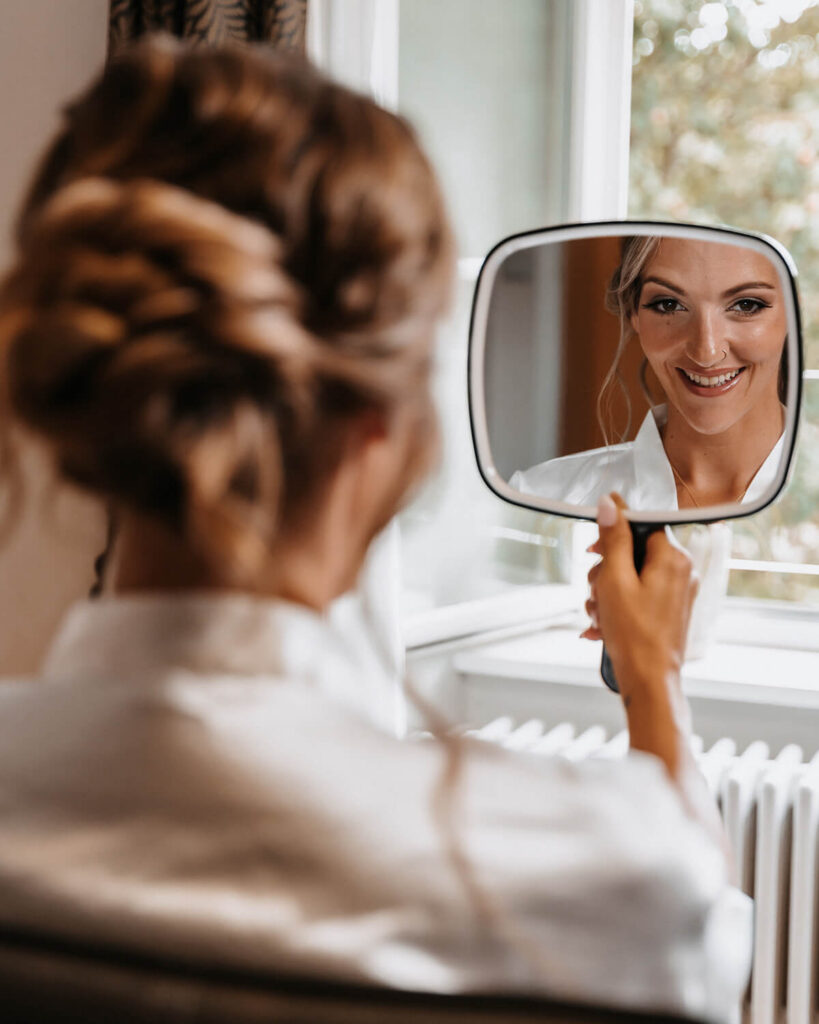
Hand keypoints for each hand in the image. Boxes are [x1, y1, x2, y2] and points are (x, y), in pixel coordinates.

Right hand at [582, 494, 697, 699]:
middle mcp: (682, 571)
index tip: (594, 550)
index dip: (613, 534)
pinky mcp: (670, 610)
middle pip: (633, 551)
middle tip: (595, 591)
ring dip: (606, 592)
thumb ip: (613, 539)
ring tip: (598, 615)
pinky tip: (602, 627)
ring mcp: (678, 592)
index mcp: (673, 558)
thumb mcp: (615, 580)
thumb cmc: (634, 634)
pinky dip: (618, 606)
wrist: (649, 681)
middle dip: (605, 571)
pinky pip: (638, 595)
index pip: (641, 525)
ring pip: (632, 575)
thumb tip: (611, 502)